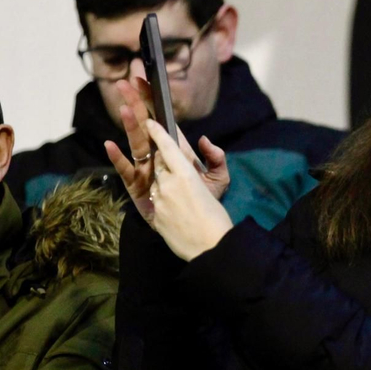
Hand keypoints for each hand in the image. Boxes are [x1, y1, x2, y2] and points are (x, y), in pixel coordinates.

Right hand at [104, 79, 231, 213]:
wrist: (197, 229)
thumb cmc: (206, 202)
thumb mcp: (218, 179)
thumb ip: (216, 158)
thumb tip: (204, 140)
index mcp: (176, 150)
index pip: (162, 121)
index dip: (152, 101)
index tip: (144, 81)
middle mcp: (158, 156)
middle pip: (145, 126)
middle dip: (136, 104)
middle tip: (125, 83)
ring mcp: (146, 171)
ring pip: (136, 143)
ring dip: (129, 125)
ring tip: (123, 108)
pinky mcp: (138, 188)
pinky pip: (126, 171)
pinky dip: (118, 159)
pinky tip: (111, 145)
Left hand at [142, 121, 234, 261]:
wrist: (211, 249)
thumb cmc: (218, 216)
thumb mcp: (221, 183)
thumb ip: (215, 158)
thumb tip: (203, 141)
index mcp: (187, 174)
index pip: (168, 146)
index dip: (157, 131)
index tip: (150, 120)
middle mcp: (169, 184)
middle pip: (159, 163)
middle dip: (161, 158)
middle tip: (174, 167)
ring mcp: (159, 200)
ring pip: (156, 181)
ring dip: (164, 182)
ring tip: (181, 194)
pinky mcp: (154, 215)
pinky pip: (156, 201)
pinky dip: (163, 200)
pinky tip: (175, 208)